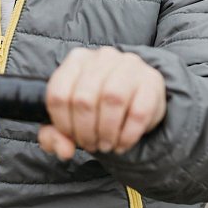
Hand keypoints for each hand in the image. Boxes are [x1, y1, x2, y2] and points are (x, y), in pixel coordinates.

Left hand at [38, 47, 165, 159]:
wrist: (137, 99)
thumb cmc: (97, 109)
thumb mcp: (71, 120)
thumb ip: (56, 137)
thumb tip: (64, 151)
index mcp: (76, 60)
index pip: (58, 94)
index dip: (62, 124)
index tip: (71, 138)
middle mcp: (102, 56)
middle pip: (83, 99)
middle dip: (85, 131)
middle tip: (92, 145)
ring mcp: (129, 65)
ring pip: (111, 99)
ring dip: (106, 132)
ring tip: (106, 145)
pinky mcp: (152, 80)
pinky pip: (138, 112)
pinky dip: (127, 135)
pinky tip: (122, 144)